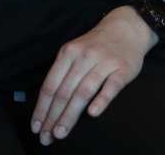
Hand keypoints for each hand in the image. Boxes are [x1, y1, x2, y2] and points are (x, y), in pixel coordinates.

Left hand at [31, 6, 154, 145]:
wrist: (127, 27)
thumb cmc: (96, 45)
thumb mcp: (74, 51)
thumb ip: (63, 73)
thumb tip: (48, 105)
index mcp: (68, 53)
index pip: (51, 85)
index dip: (42, 108)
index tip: (37, 127)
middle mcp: (84, 57)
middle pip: (65, 91)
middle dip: (54, 117)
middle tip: (48, 137)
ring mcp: (104, 62)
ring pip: (83, 91)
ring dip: (70, 114)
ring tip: (62, 132)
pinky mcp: (123, 69)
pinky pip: (111, 86)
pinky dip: (101, 100)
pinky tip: (93, 113)